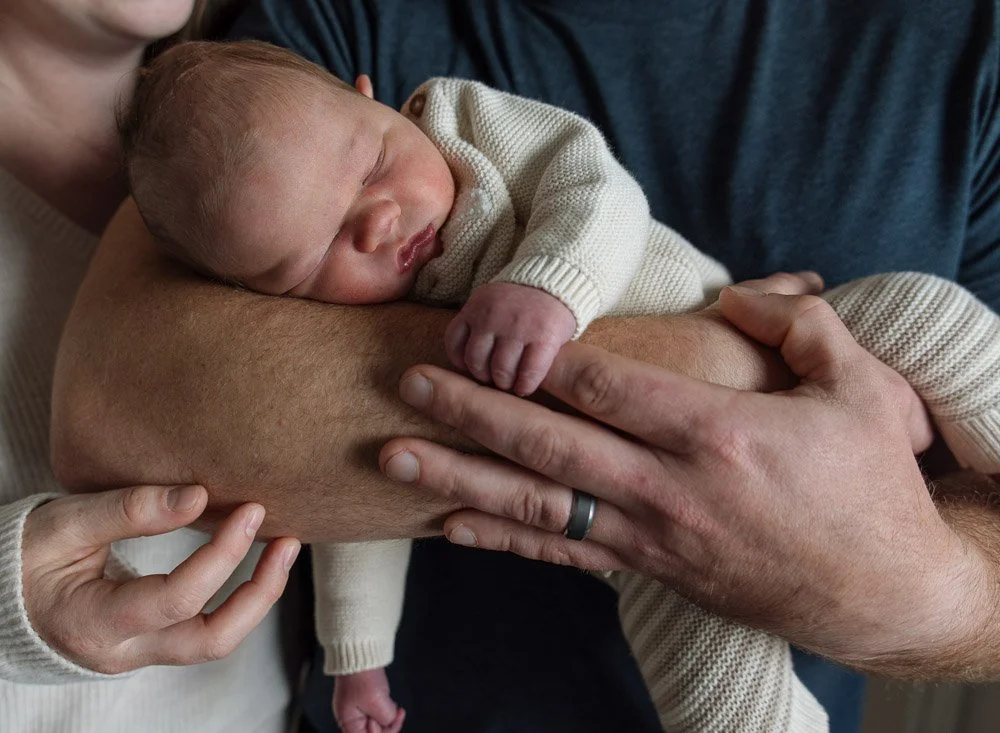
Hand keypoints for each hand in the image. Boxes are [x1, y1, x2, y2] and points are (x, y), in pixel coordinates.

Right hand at [21, 484, 299, 673]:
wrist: (2, 594)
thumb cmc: (27, 556)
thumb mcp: (66, 523)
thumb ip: (129, 509)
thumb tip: (200, 495)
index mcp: (96, 622)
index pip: (176, 598)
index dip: (221, 556)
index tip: (251, 510)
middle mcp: (124, 650)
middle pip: (211, 640)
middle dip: (260, 592)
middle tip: (288, 540)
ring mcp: (140, 652)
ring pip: (214, 641)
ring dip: (257, 597)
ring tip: (284, 547)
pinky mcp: (152, 642)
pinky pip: (205, 629)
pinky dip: (237, 597)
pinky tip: (254, 560)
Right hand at [334, 667, 405, 732]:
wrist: (361, 652)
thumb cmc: (362, 674)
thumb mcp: (377, 701)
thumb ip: (386, 718)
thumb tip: (391, 720)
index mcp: (347, 720)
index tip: (386, 722)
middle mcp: (351, 717)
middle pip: (372, 732)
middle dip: (386, 726)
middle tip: (393, 713)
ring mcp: (359, 708)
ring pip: (378, 724)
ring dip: (388, 717)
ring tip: (393, 707)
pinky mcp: (367, 700)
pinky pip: (379, 713)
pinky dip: (388, 710)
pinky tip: (392, 704)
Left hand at [377, 285, 965, 668]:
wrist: (883, 595)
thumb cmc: (872, 487)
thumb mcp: (861, 390)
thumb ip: (798, 327)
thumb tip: (738, 295)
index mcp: (715, 434)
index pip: (605, 385)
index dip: (539, 355)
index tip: (487, 328)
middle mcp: (667, 488)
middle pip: (548, 442)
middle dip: (472, 409)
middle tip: (408, 381)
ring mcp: (649, 536)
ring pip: (536, 504)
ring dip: (460, 476)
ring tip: (396, 456)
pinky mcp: (647, 570)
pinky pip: (559, 555)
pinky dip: (500, 541)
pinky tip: (449, 525)